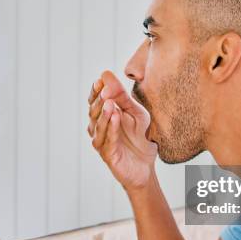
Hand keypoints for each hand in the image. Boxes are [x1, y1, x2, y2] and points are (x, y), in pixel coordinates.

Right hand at [87, 70, 157, 190]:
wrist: (147, 165)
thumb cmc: (140, 136)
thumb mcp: (136, 112)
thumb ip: (122, 96)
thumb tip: (106, 74)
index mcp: (103, 115)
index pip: (94, 100)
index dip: (96, 91)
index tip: (100, 80)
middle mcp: (97, 127)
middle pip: (93, 111)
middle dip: (99, 100)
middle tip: (106, 91)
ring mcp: (101, 141)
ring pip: (98, 126)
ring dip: (103, 114)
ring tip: (110, 103)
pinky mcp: (108, 154)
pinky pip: (109, 139)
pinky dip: (112, 128)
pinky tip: (115, 117)